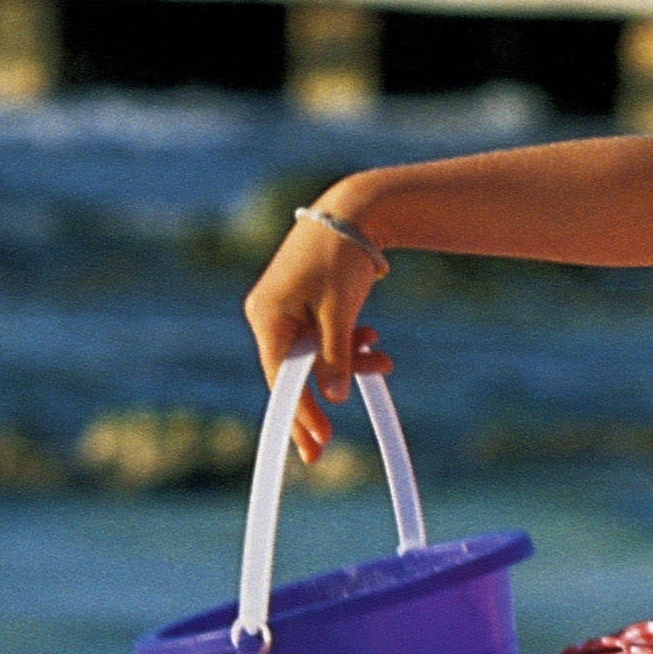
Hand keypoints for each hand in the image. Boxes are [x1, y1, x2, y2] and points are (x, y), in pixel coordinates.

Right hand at [243, 201, 392, 454]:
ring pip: (316, 353)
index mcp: (267, 316)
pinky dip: (348, 342)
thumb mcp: (342, 311)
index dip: (298, 412)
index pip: (280, 377)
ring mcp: (287, 309)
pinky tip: (373, 339)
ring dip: (349, 361)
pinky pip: (323, 336)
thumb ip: (337, 356)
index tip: (314, 443)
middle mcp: (270, 314)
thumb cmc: (343, 256)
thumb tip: (335, 397)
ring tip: (385, 361)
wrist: (356, 210)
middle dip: (326, 393)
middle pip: (295, 370)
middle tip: (329, 443)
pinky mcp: (305, 304)